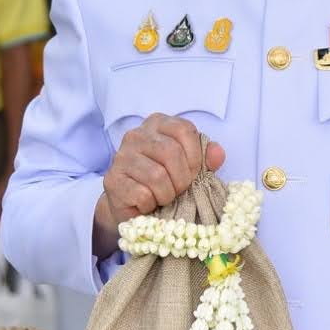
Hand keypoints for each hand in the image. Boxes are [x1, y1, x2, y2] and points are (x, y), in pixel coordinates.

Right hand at [102, 114, 224, 222]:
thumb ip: (206, 157)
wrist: (134, 206)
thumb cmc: (165, 181)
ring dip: (167, 194)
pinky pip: (142, 194)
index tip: (192, 172)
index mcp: (157, 123)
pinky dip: (151, 204)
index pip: (185, 130)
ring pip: (157, 176)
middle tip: (178, 190)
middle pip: (171, 152)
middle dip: (181, 179)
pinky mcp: (112, 180)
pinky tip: (147, 203)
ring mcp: (121, 157)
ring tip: (163, 197)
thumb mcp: (190, 165)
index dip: (195, 156)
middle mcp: (136, 135)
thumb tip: (217, 154)